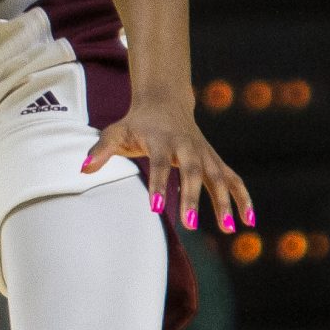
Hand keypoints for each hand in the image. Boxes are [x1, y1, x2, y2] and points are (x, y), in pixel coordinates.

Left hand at [82, 89, 251, 233]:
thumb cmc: (137, 122)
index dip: (159, 184)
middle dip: (192, 198)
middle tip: (189, 225)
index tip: (156, 207)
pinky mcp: (215, 160)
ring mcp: (204, 153)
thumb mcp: (115, 132)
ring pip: (218, 177)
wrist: (165, 101)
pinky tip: (247, 221)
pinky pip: (233, 179)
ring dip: (224, 202)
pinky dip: (243, 198)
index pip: (160, 163)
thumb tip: (83, 168)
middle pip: (192, 173)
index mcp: (161, 139)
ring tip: (228, 228)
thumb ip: (100, 150)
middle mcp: (186, 145)